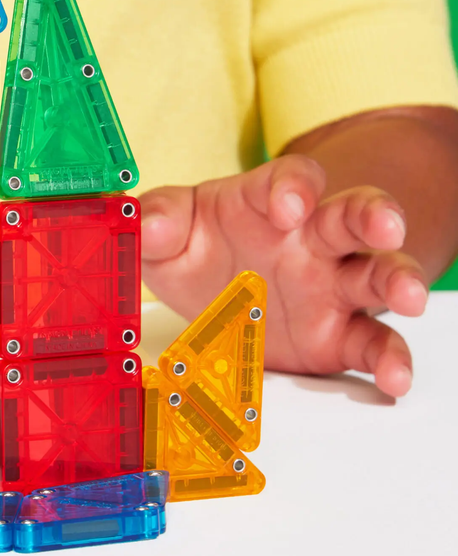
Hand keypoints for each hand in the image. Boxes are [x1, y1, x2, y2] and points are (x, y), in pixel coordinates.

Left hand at [140, 155, 428, 396]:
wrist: (215, 289)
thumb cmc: (199, 246)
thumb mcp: (168, 230)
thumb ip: (156, 220)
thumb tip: (143, 224)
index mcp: (267, 204)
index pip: (292, 179)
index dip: (294, 186)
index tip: (287, 205)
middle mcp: (309, 240)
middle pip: (352, 216)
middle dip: (374, 216)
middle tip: (385, 225)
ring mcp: (329, 286)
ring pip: (376, 274)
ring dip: (398, 280)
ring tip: (411, 297)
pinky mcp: (337, 335)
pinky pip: (371, 342)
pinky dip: (389, 359)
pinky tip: (394, 376)